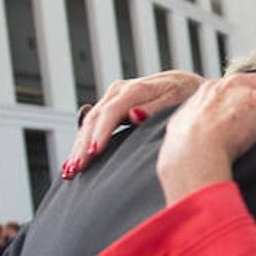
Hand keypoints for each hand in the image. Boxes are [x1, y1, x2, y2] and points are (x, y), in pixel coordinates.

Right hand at [64, 70, 204, 176]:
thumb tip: (133, 115)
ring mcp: (113, 97)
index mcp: (136, 89)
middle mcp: (120, 90)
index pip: (111, 112)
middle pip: (95, 119)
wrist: (187, 85)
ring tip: (69, 170)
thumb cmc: (186, 95)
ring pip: (89, 122)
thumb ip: (155, 108)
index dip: (101, 133)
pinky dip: (83, 141)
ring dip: (78, 146)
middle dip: (82, 145)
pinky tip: (75, 159)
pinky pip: (93, 124)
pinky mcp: (112, 105)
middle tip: (75, 169)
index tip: (93, 153)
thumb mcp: (177, 99)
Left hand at [156, 65, 255, 204]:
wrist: (194, 156)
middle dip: (247, 97)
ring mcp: (193, 106)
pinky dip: (204, 127)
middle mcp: (210, 89)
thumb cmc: (231, 131)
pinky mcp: (180, 127)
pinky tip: (210, 139)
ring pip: (213, 103)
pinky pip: (195, 122)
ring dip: (224, 110)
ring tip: (234, 126)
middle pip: (235, 89)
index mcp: (234, 83)